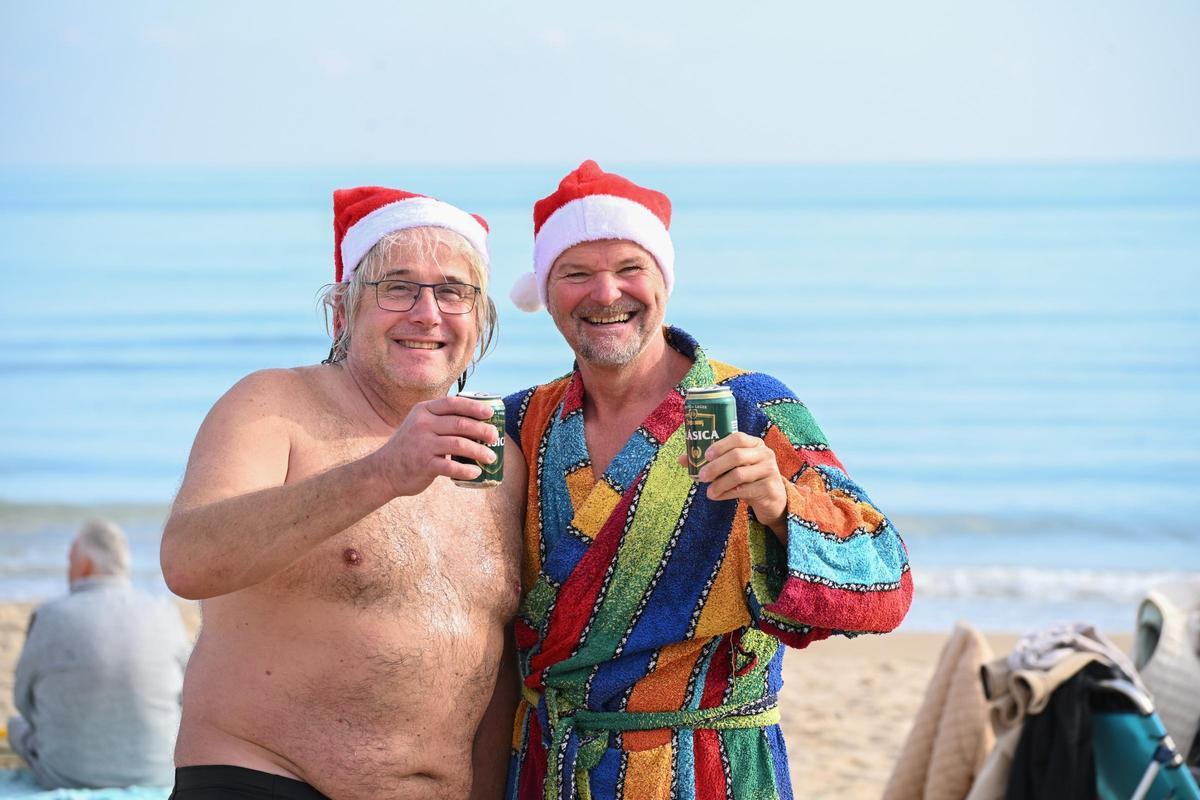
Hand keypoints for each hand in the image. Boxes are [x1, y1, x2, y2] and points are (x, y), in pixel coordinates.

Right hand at [372, 396, 499, 496]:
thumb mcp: (420, 425)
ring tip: (491, 458)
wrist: (384, 471)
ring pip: (459, 444)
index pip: (452, 403)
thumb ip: (441, 420)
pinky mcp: (423, 464)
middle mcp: (422, 425)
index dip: (474, 407)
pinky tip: (476, 473)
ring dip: (479, 451)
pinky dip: (466, 470)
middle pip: (460, 423)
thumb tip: (478, 422)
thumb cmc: (410, 447)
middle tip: (494, 437)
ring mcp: (422, 444)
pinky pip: (451, 466)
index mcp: (423, 411)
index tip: (490, 413)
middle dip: (482, 430)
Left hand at [682, 433, 787, 530]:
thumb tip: (682, 459)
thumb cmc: (748, 477)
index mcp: (754, 443)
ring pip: (739, 474)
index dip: (720, 445)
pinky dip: (728, 494)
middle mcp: (764, 453)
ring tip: (708, 492)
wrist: (772, 498)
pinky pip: (745, 490)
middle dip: (716, 467)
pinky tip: (718, 497)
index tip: (705, 455)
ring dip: (720, 484)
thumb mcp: (732, 467)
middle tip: (702, 476)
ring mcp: (769, 470)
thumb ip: (711, 461)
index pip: (737, 437)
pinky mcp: (769, 487)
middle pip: (737, 456)